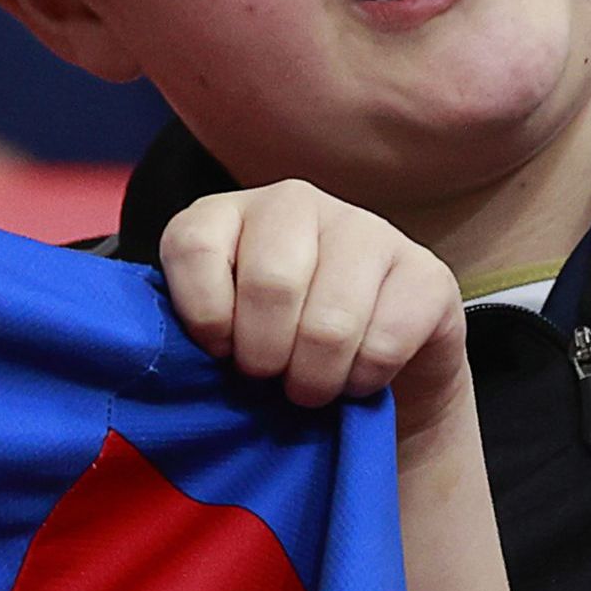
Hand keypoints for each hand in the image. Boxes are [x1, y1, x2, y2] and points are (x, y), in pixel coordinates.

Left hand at [159, 180, 471, 441]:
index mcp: (229, 213)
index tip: (218, 351)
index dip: (202, 317)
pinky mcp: (425, 272)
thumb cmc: (275, 352)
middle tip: (270, 378)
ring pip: (329, 323)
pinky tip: (359, 378)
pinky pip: (385, 341)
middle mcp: (295, 203)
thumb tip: (165, 361)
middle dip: (265, 357)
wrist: (368, 375)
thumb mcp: (219, 333)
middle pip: (270, 283)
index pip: (193, 245)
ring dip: (315, 380)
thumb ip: (187, 330)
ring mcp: (367, 228)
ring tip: (311, 387)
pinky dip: (364, 380)